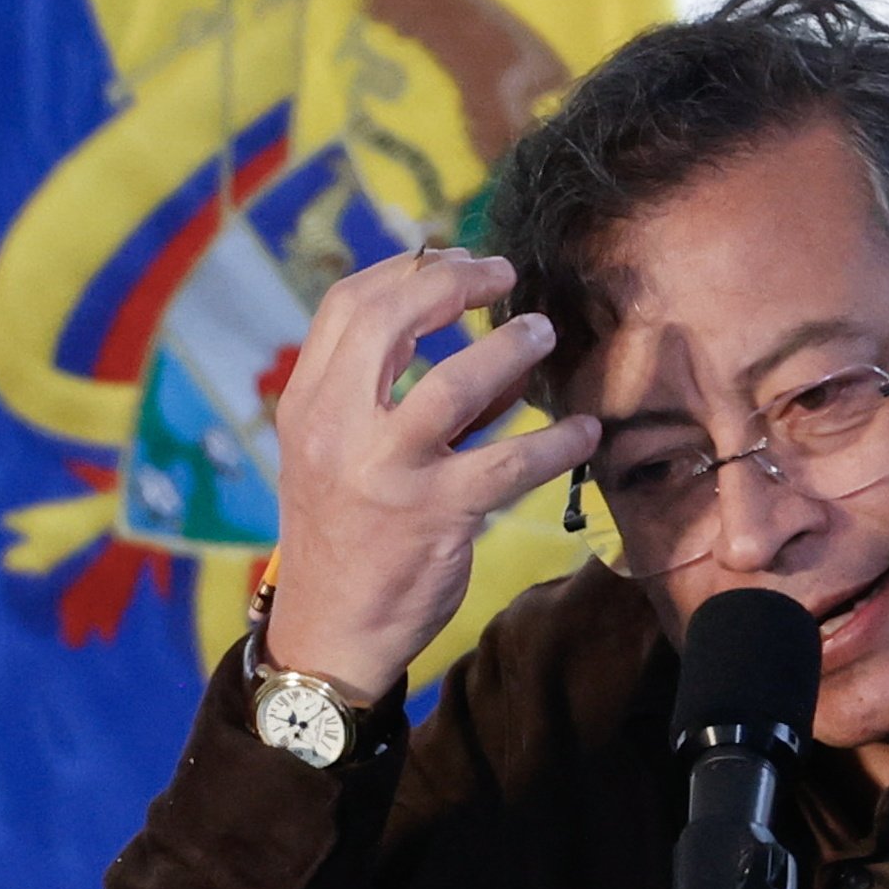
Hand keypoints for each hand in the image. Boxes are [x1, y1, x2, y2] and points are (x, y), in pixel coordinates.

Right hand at [262, 249, 602, 704]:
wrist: (330, 629)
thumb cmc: (340, 532)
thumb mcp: (331, 453)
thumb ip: (376, 392)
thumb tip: (467, 329)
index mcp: (306, 405)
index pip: (347, 306)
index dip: (406, 268)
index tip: (453, 259)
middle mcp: (336, 430)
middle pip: (392, 319)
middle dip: (456, 283)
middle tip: (504, 277)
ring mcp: (385, 472)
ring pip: (456, 383)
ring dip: (511, 349)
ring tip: (543, 335)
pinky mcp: (435, 516)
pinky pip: (510, 464)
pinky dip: (555, 442)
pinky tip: (582, 432)